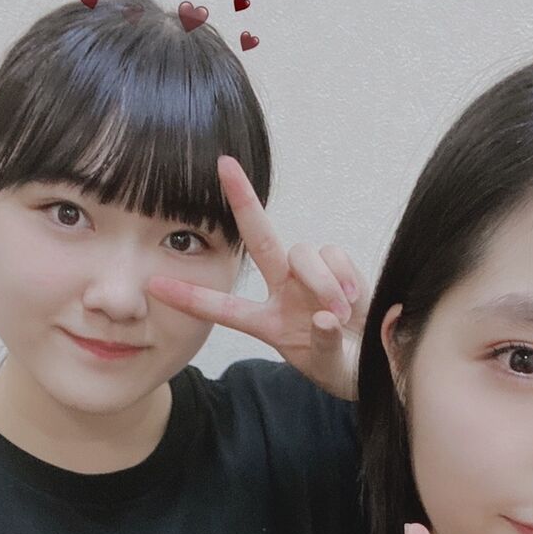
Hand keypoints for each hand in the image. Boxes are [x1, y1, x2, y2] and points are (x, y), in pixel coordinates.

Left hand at [145, 155, 368, 399]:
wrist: (379, 360)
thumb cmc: (343, 367)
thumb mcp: (329, 368)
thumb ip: (324, 347)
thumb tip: (323, 318)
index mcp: (267, 323)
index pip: (222, 309)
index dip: (189, 297)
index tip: (153, 284)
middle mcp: (283, 292)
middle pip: (260, 239)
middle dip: (244, 201)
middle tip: (225, 165)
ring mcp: (310, 278)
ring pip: (303, 254)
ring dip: (322, 283)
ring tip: (341, 314)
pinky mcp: (339, 268)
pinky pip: (335, 256)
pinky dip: (344, 276)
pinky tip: (354, 301)